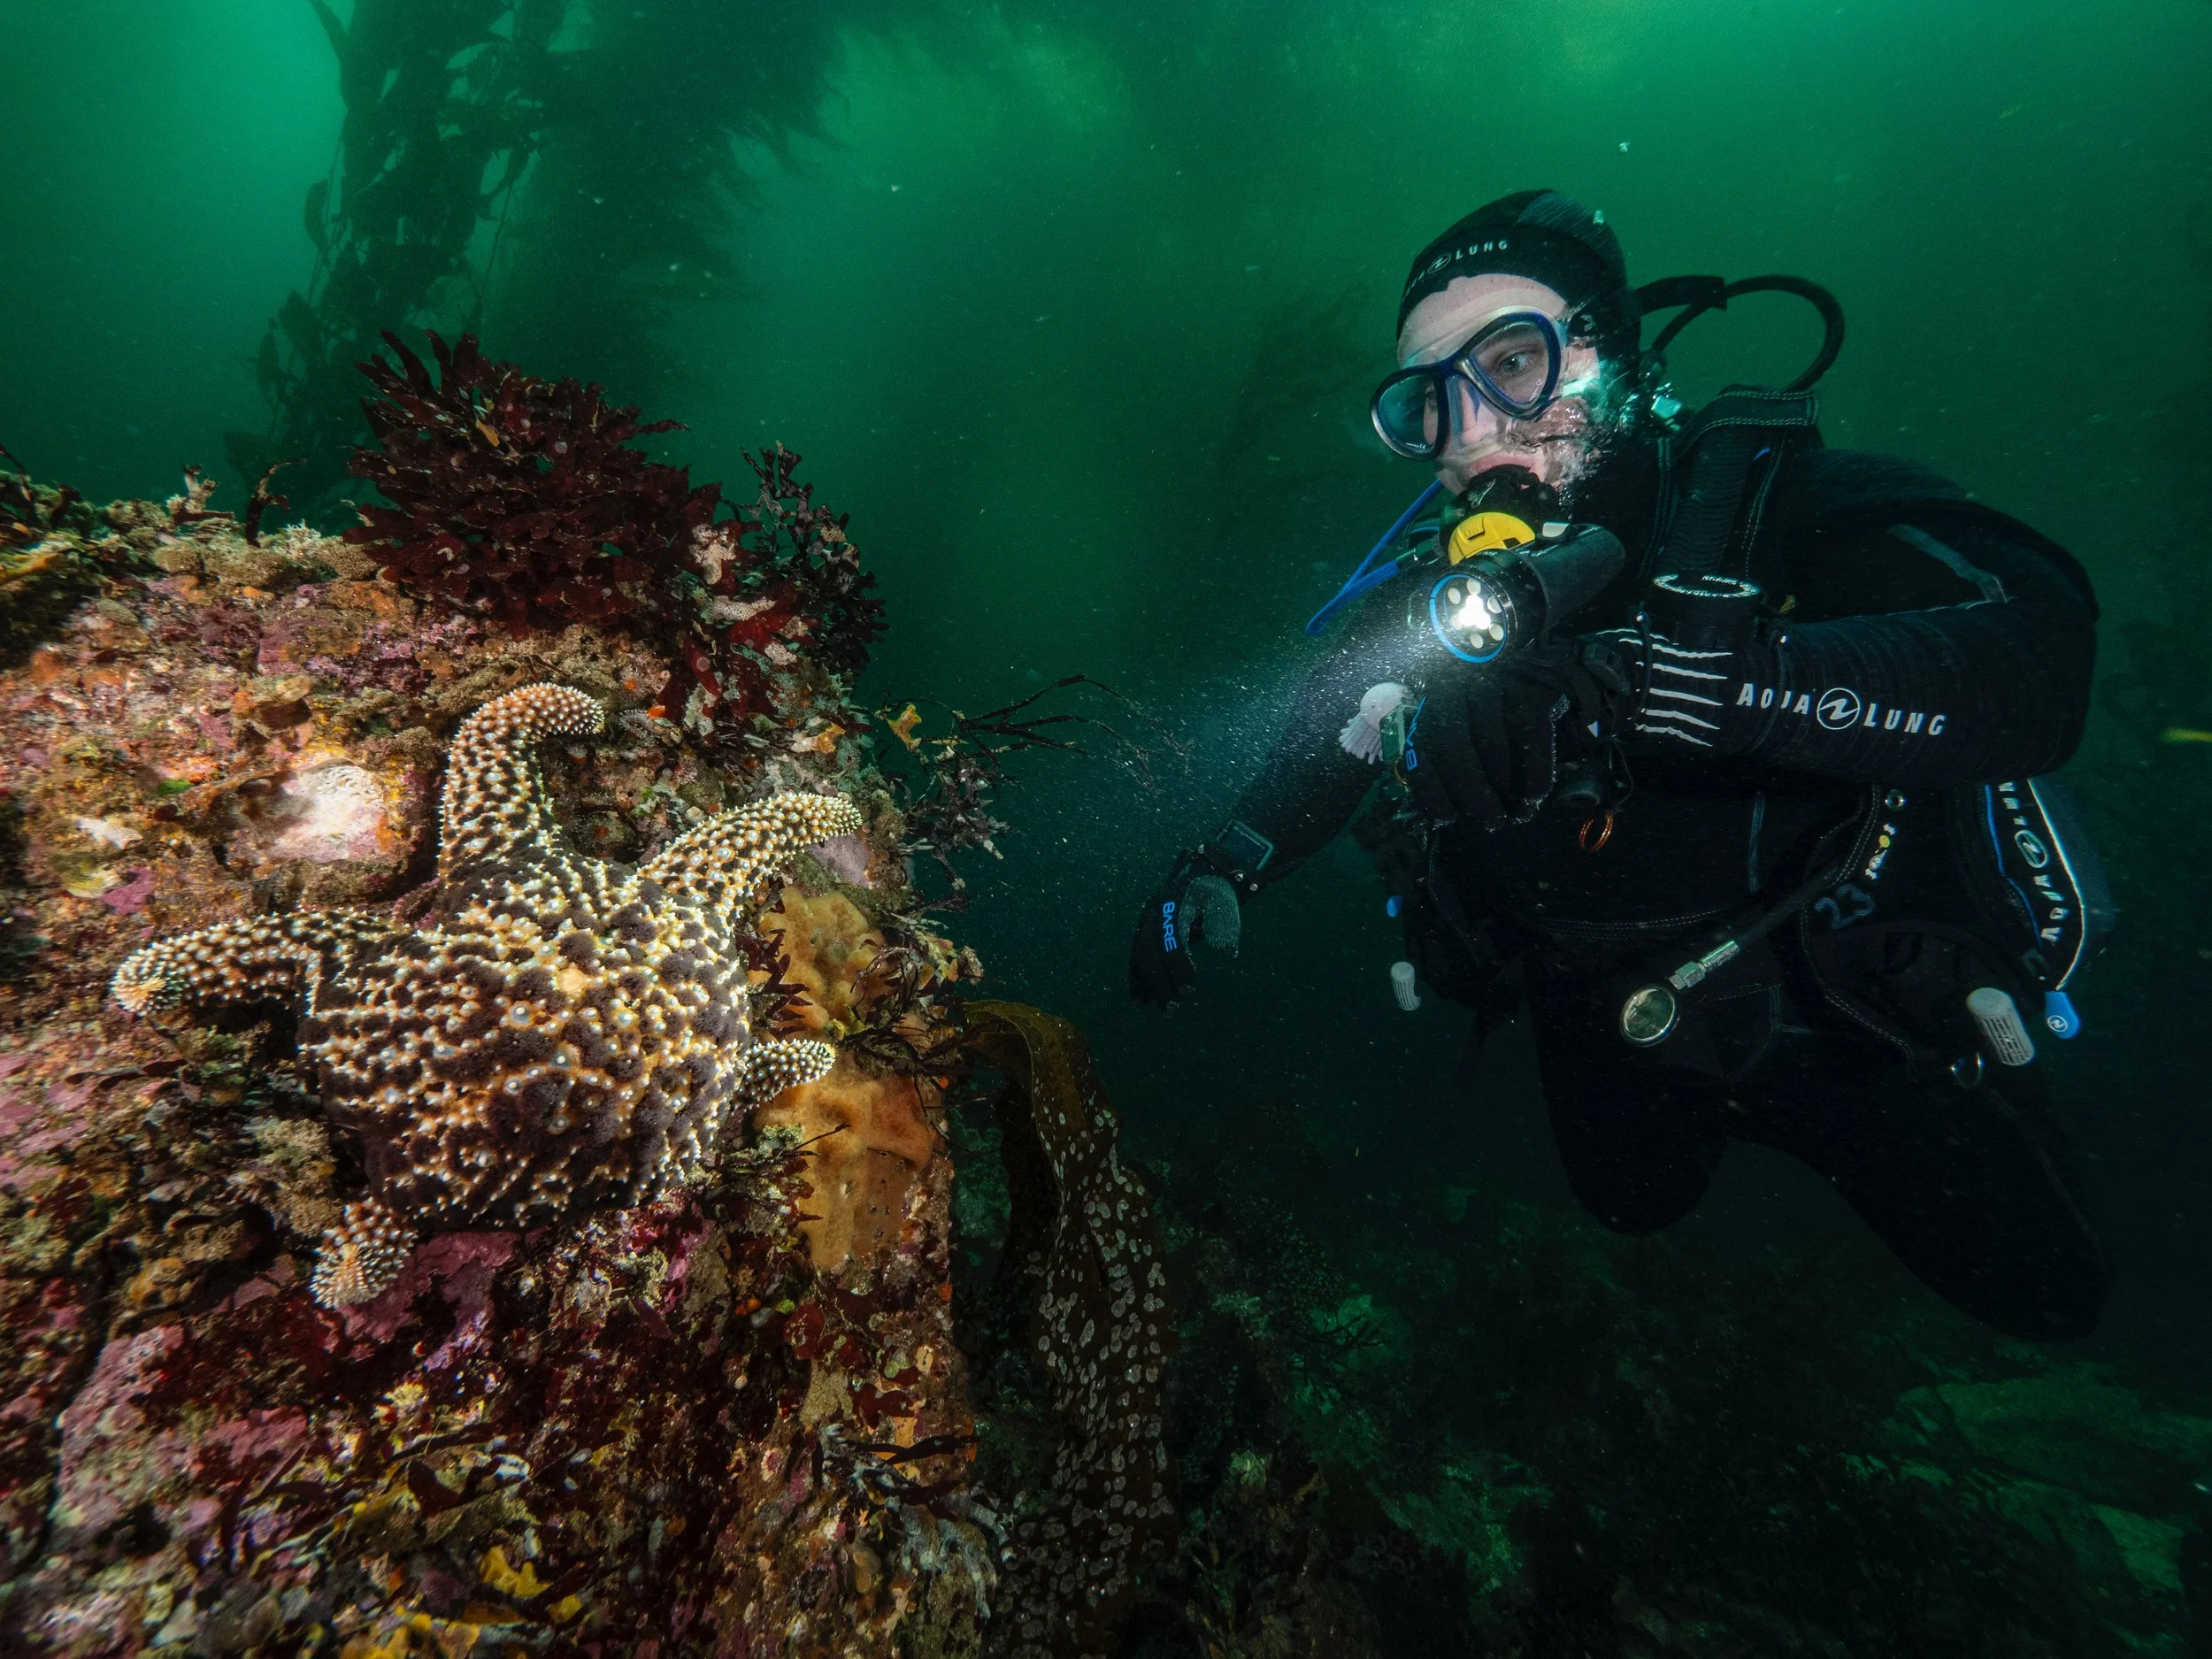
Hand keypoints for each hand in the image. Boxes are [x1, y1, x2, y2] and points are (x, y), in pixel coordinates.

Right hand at [1127, 861, 1242, 1006]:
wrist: (1201, 876)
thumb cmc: (1216, 893)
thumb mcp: (1225, 903)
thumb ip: (1225, 926)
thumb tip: (1228, 952)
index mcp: (1172, 906)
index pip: (1171, 942)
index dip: (1179, 968)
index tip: (1191, 991)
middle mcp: (1153, 914)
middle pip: (1149, 954)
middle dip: (1159, 984)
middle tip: (1172, 1010)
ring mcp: (1145, 923)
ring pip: (1139, 959)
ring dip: (1148, 987)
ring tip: (1162, 1010)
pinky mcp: (1144, 932)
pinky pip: (1136, 958)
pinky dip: (1138, 979)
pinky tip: (1142, 1000)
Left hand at [1402, 638, 1628, 830]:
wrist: (1528, 664)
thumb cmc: (1487, 714)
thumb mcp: (1461, 733)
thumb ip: (1452, 767)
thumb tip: (1448, 817)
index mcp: (1430, 707)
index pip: (1419, 751)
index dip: (1430, 790)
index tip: (1447, 819)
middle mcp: (1453, 690)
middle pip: (1452, 746)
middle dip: (1470, 791)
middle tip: (1492, 821)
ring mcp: (1491, 684)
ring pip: (1490, 739)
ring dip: (1503, 782)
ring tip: (1516, 809)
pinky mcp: (1526, 687)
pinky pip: (1530, 731)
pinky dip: (1535, 768)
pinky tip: (1536, 793)